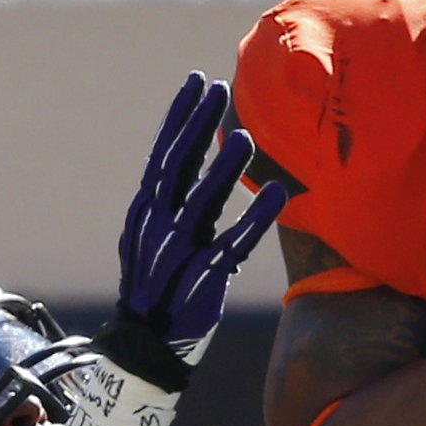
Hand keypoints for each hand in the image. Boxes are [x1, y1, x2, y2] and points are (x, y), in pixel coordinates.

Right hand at [106, 73, 289, 384]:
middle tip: (219, 87)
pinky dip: (257, 218)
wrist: (147, 343)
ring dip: (224, 169)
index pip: (163, 155)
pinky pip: (235, 243)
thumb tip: (197, 158)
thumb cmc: (159, 284)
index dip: (179, 118)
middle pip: (177, 167)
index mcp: (146, 212)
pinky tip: (279, 193)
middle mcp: (157, 226)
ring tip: (245, 135)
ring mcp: (178, 253)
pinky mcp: (204, 279)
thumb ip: (174, 201)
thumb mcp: (155, 237)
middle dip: (197, 125)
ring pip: (202, 203)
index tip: (196, 82)